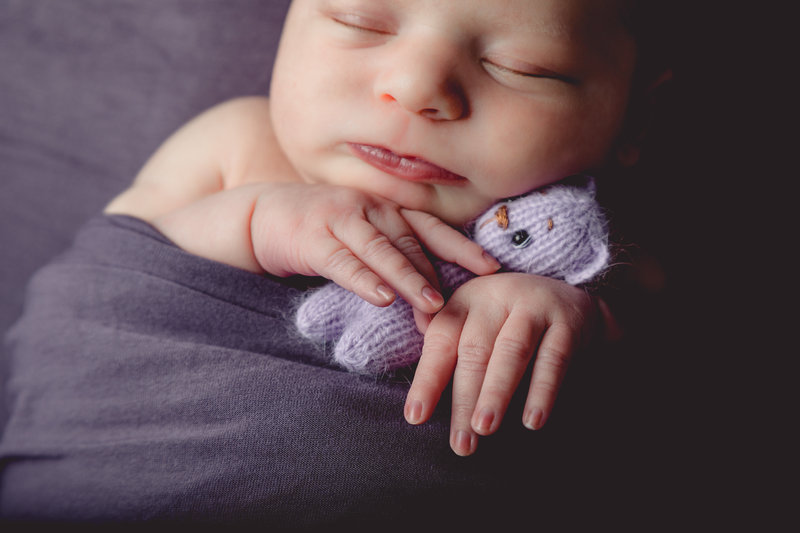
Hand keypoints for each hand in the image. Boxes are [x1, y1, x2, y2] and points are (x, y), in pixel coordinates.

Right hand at [250, 183, 499, 320]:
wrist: (261, 213)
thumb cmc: (320, 228)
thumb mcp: (362, 232)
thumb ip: (394, 250)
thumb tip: (433, 289)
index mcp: (387, 209)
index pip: (432, 228)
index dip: (463, 247)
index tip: (493, 268)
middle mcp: (370, 209)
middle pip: (412, 243)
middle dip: (438, 276)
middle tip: (464, 307)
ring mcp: (341, 220)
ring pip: (382, 251)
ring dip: (410, 279)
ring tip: (432, 305)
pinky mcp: (312, 238)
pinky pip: (342, 261)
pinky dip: (363, 280)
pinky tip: (381, 298)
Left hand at [403, 273, 609, 455]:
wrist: (571, 301)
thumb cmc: (509, 323)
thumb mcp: (476, 323)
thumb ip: (446, 348)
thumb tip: (417, 393)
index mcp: (467, 300)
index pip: (441, 340)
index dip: (427, 380)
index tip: (416, 417)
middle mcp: (497, 296)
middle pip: (475, 350)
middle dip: (464, 399)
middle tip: (460, 442)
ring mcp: (534, 306)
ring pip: (512, 352)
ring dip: (497, 393)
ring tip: (485, 429)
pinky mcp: (568, 321)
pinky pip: (553, 359)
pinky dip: (542, 391)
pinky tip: (532, 421)